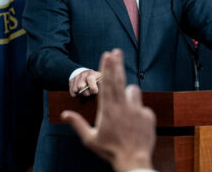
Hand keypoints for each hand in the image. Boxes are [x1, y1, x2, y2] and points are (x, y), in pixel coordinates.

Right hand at [61, 49, 155, 171]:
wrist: (133, 161)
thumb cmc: (109, 150)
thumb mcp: (90, 139)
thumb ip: (77, 124)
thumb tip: (64, 114)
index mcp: (108, 109)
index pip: (107, 83)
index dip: (106, 67)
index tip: (106, 54)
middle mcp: (123, 106)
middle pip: (119, 79)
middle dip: (117, 63)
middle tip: (116, 51)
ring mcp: (137, 109)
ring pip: (133, 91)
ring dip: (129, 93)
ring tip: (125, 105)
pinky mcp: (148, 115)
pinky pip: (142, 107)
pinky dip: (138, 111)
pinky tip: (134, 124)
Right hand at [69, 69, 102, 97]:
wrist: (88, 75)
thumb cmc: (97, 81)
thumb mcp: (101, 81)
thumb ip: (102, 84)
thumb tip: (102, 87)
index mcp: (92, 73)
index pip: (90, 78)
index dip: (92, 87)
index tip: (95, 91)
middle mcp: (83, 74)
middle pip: (80, 86)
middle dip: (86, 92)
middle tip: (90, 92)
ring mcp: (76, 76)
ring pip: (75, 89)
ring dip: (80, 93)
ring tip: (85, 92)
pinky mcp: (71, 80)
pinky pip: (71, 91)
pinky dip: (75, 94)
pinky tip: (80, 92)